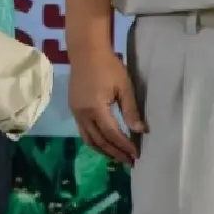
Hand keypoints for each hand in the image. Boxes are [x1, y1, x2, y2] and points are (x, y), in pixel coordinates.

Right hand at [69, 46, 144, 165]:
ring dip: (103, 150)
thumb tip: (140, 131)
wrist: (86, 51)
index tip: (136, 154)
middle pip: (99, 140)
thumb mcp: (124, 87)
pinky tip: (103, 143)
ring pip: (88, 139)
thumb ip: (131, 110)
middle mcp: (83, 114)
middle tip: (128, 161)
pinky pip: (83, 131)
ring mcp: (75, 112)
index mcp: (96, 108)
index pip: (112, 134)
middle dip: (115, 152)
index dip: (124, 145)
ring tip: (116, 157)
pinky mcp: (73, 109)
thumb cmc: (108, 66)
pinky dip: (94, 141)